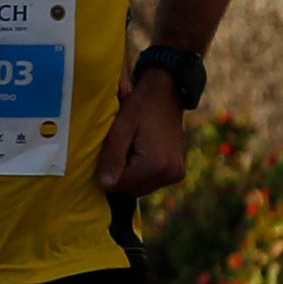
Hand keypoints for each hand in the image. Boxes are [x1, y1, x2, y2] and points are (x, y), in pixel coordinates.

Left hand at [91, 65, 188, 198]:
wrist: (166, 93)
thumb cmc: (140, 106)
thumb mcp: (121, 127)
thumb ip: (112, 156)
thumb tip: (105, 185)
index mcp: (156, 165)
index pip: (119, 186)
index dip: (107, 171)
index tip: (109, 149)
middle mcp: (170, 174)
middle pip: (130, 190)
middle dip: (119, 174)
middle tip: (120, 147)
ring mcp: (176, 175)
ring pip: (139, 188)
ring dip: (129, 174)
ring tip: (130, 147)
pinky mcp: (177, 173)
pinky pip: (150, 182)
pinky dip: (140, 172)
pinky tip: (140, 151)